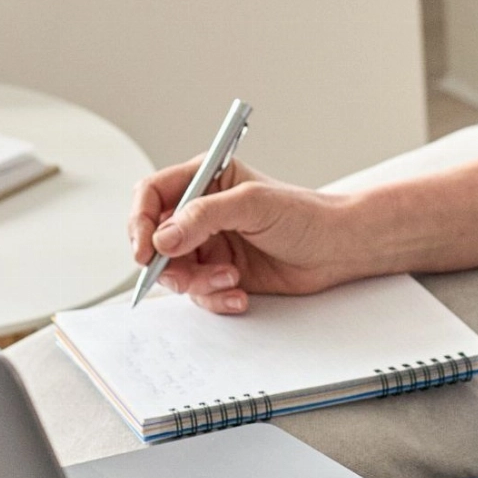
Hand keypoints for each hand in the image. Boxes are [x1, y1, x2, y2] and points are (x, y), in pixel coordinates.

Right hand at [128, 159, 362, 313]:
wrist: (337, 248)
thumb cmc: (305, 215)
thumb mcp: (254, 204)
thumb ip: (205, 216)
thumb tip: (162, 238)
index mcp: (206, 180)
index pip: (152, 194)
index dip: (140, 220)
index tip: (145, 249)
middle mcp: (202, 212)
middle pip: (154, 239)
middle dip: (166, 262)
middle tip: (185, 275)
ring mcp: (209, 244)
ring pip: (174, 271)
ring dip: (197, 282)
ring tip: (230, 279)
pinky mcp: (220, 272)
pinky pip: (198, 292)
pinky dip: (213, 297)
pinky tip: (239, 295)